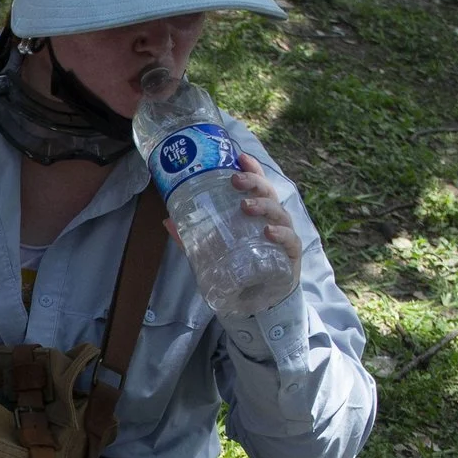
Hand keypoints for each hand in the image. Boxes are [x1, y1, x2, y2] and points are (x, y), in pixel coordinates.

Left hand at [163, 152, 302, 266]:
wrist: (259, 299)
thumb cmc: (240, 266)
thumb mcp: (212, 250)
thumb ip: (192, 237)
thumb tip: (167, 221)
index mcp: (257, 212)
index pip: (257, 185)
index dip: (252, 169)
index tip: (239, 157)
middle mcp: (272, 219)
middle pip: (268, 193)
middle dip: (254, 182)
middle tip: (235, 180)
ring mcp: (284, 235)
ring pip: (279, 213)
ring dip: (263, 206)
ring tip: (246, 206)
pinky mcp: (290, 256)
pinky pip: (290, 241)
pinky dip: (281, 234)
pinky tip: (268, 232)